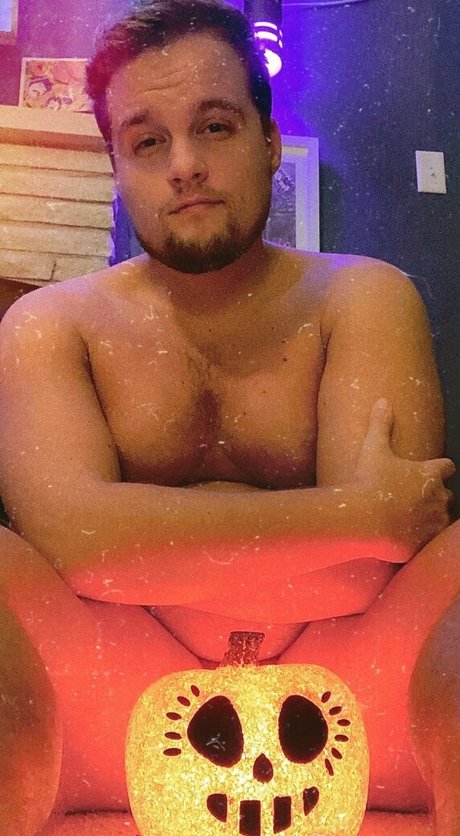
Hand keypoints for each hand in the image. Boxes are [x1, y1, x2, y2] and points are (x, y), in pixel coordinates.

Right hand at [355, 398, 454, 554]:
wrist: (364, 519)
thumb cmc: (370, 481)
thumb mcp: (373, 448)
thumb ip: (380, 425)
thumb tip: (382, 401)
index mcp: (429, 475)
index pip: (447, 467)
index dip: (441, 468)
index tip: (433, 470)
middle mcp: (438, 498)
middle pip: (448, 496)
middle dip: (437, 496)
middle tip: (416, 497)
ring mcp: (432, 523)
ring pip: (442, 520)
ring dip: (432, 518)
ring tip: (413, 519)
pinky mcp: (422, 543)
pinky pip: (427, 542)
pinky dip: (419, 539)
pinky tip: (405, 537)